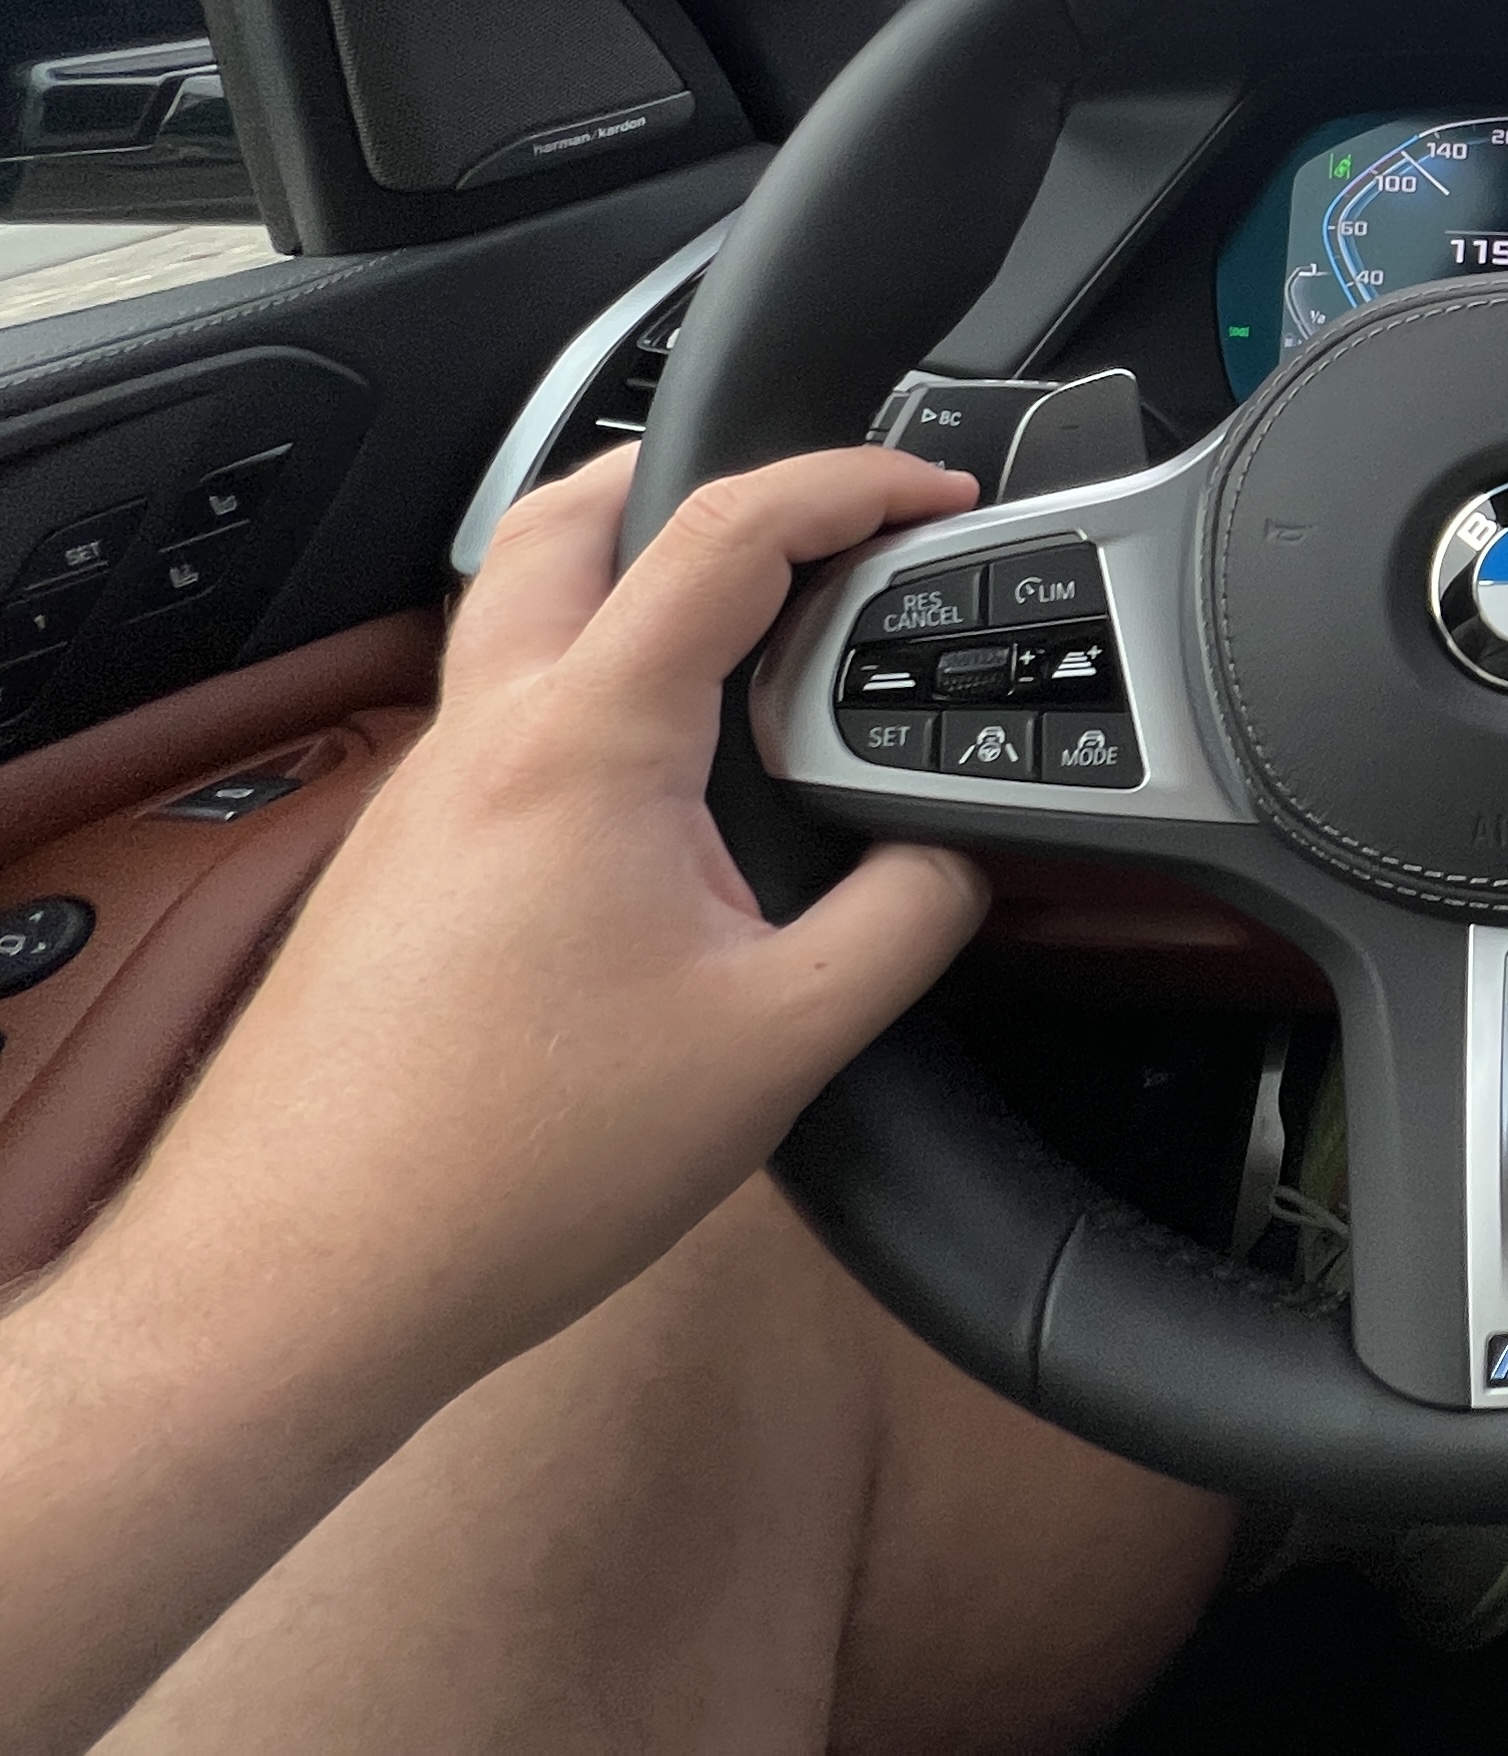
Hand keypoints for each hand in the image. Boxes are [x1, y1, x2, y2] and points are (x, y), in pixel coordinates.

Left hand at [0, 444, 989, 1753]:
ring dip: (630, 579)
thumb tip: (957, 863)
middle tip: (807, 506)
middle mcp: (484, 739)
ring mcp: (420, 800)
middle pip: (570, 516)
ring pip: (517, 613)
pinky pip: (497, 715)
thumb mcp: (782, 1044)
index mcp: (584, 741)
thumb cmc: (510, 1168)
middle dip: (694, 473)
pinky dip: (588, 686)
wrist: (302, 1282)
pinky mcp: (392, 870)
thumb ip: (905, 922)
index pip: (726, 530)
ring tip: (745, 636)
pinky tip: (658, 790)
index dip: (850, 483)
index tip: (930, 491)